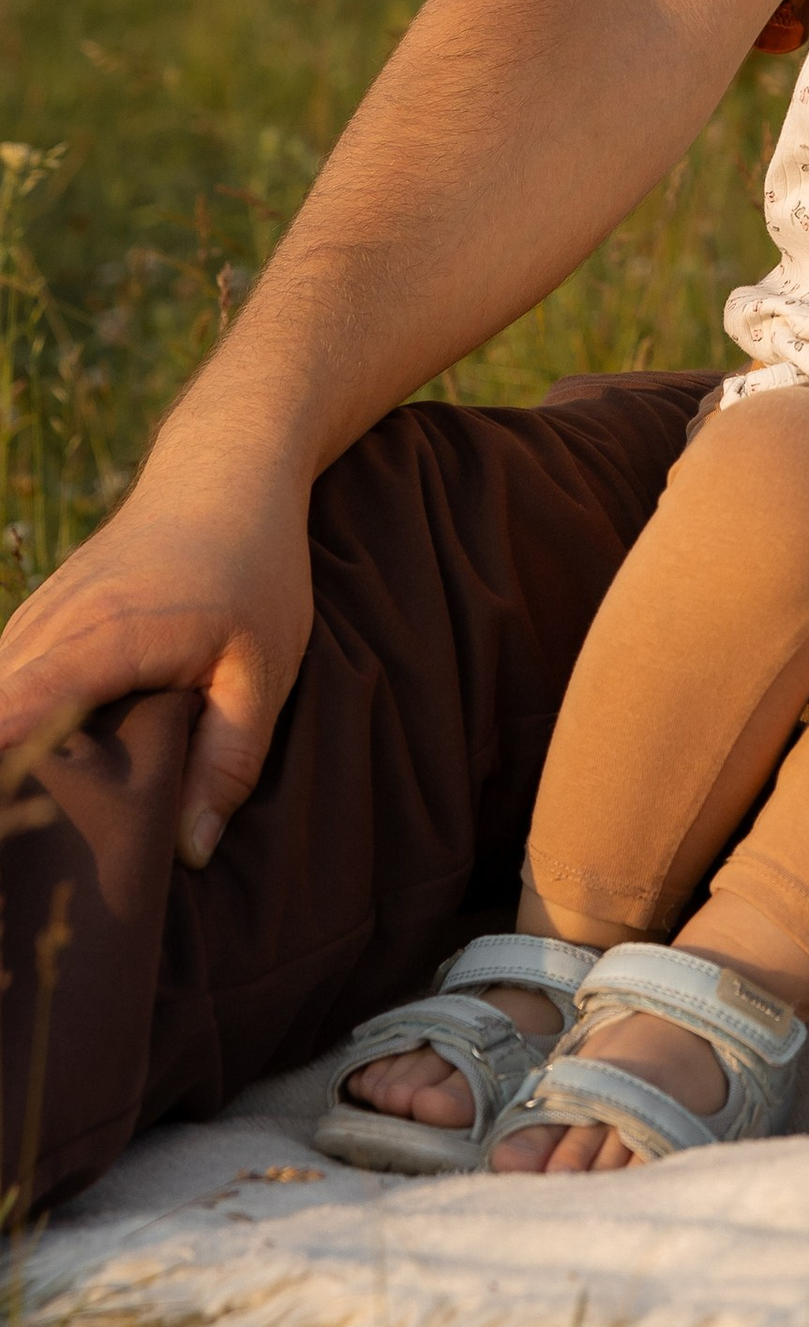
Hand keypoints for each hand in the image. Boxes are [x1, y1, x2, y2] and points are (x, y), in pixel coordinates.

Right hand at [0, 443, 313, 860]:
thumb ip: (228, 762)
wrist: (225, 469)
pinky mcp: (33, 623)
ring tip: (39, 826)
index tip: (15, 835)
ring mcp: (32, 620)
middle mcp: (48, 628)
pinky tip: (39, 776)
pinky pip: (6, 689)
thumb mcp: (265, 666)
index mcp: (102, 638)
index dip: (6, 781)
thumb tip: (191, 854)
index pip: (16, 723)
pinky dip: (14, 731)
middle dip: (9, 789)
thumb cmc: (255, 566)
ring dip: (11, 763)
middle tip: (37, 857)